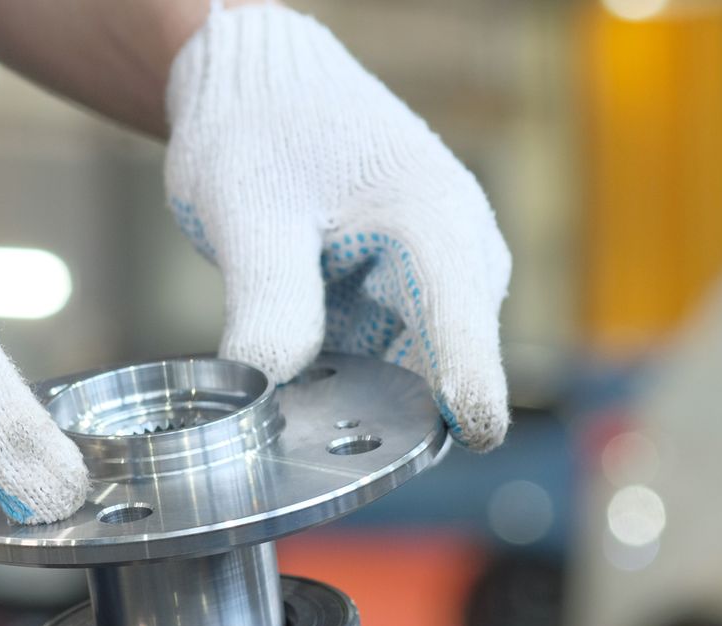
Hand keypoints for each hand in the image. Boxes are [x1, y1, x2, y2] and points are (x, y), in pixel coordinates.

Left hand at [164, 5, 511, 448]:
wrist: (257, 94)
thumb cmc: (260, 130)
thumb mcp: (248, 214)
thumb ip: (269, 304)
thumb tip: (268, 392)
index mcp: (436, 223)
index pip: (466, 319)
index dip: (469, 385)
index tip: (472, 435)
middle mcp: (459, 263)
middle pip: (444, 372)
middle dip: (380, 421)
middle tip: (297, 435)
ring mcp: (439, 292)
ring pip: (412, 385)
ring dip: (355, 410)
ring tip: (283, 399)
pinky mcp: (410, 312)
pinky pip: (387, 375)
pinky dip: (342, 392)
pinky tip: (290, 385)